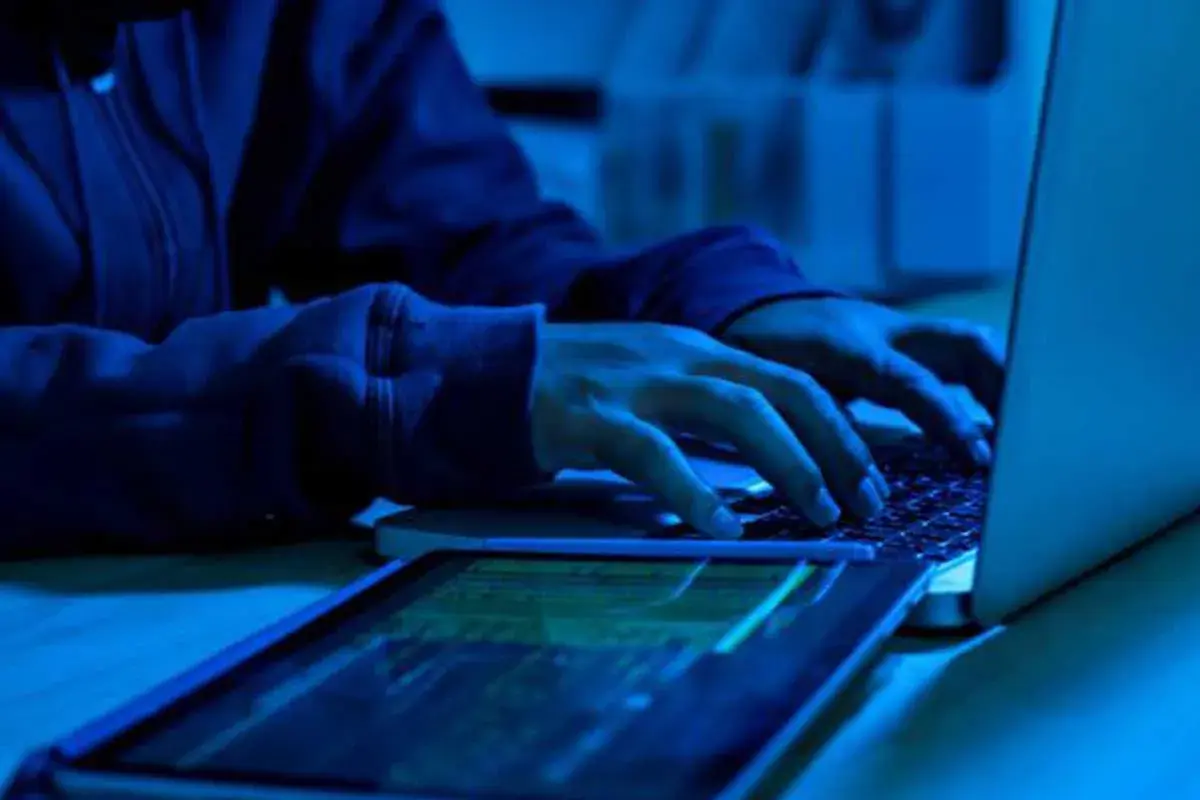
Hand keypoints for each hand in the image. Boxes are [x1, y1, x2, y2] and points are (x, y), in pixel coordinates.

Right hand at [531, 322, 889, 537]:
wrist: (484, 370)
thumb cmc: (571, 388)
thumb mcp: (651, 383)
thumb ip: (704, 408)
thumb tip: (769, 459)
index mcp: (695, 350)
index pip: (790, 379)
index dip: (839, 429)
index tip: (868, 479)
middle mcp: (676, 356)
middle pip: (780, 389)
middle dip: (835, 446)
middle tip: (866, 502)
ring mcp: (635, 382)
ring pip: (734, 410)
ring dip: (788, 462)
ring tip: (819, 511)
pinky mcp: (590, 417)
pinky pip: (653, 454)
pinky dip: (694, 491)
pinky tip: (722, 527)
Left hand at [721, 297, 1004, 463]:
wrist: (755, 305)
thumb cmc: (759, 355)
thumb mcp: (770, 390)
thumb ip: (804, 425)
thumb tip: (832, 479)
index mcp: (845, 346)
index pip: (909, 380)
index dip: (946, 418)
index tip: (977, 458)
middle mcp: (884, 331)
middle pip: (962, 344)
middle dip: (1002, 389)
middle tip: (1027, 442)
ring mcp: (901, 330)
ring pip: (969, 344)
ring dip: (1004, 385)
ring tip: (1027, 436)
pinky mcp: (910, 338)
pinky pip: (958, 354)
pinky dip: (987, 385)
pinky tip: (1002, 426)